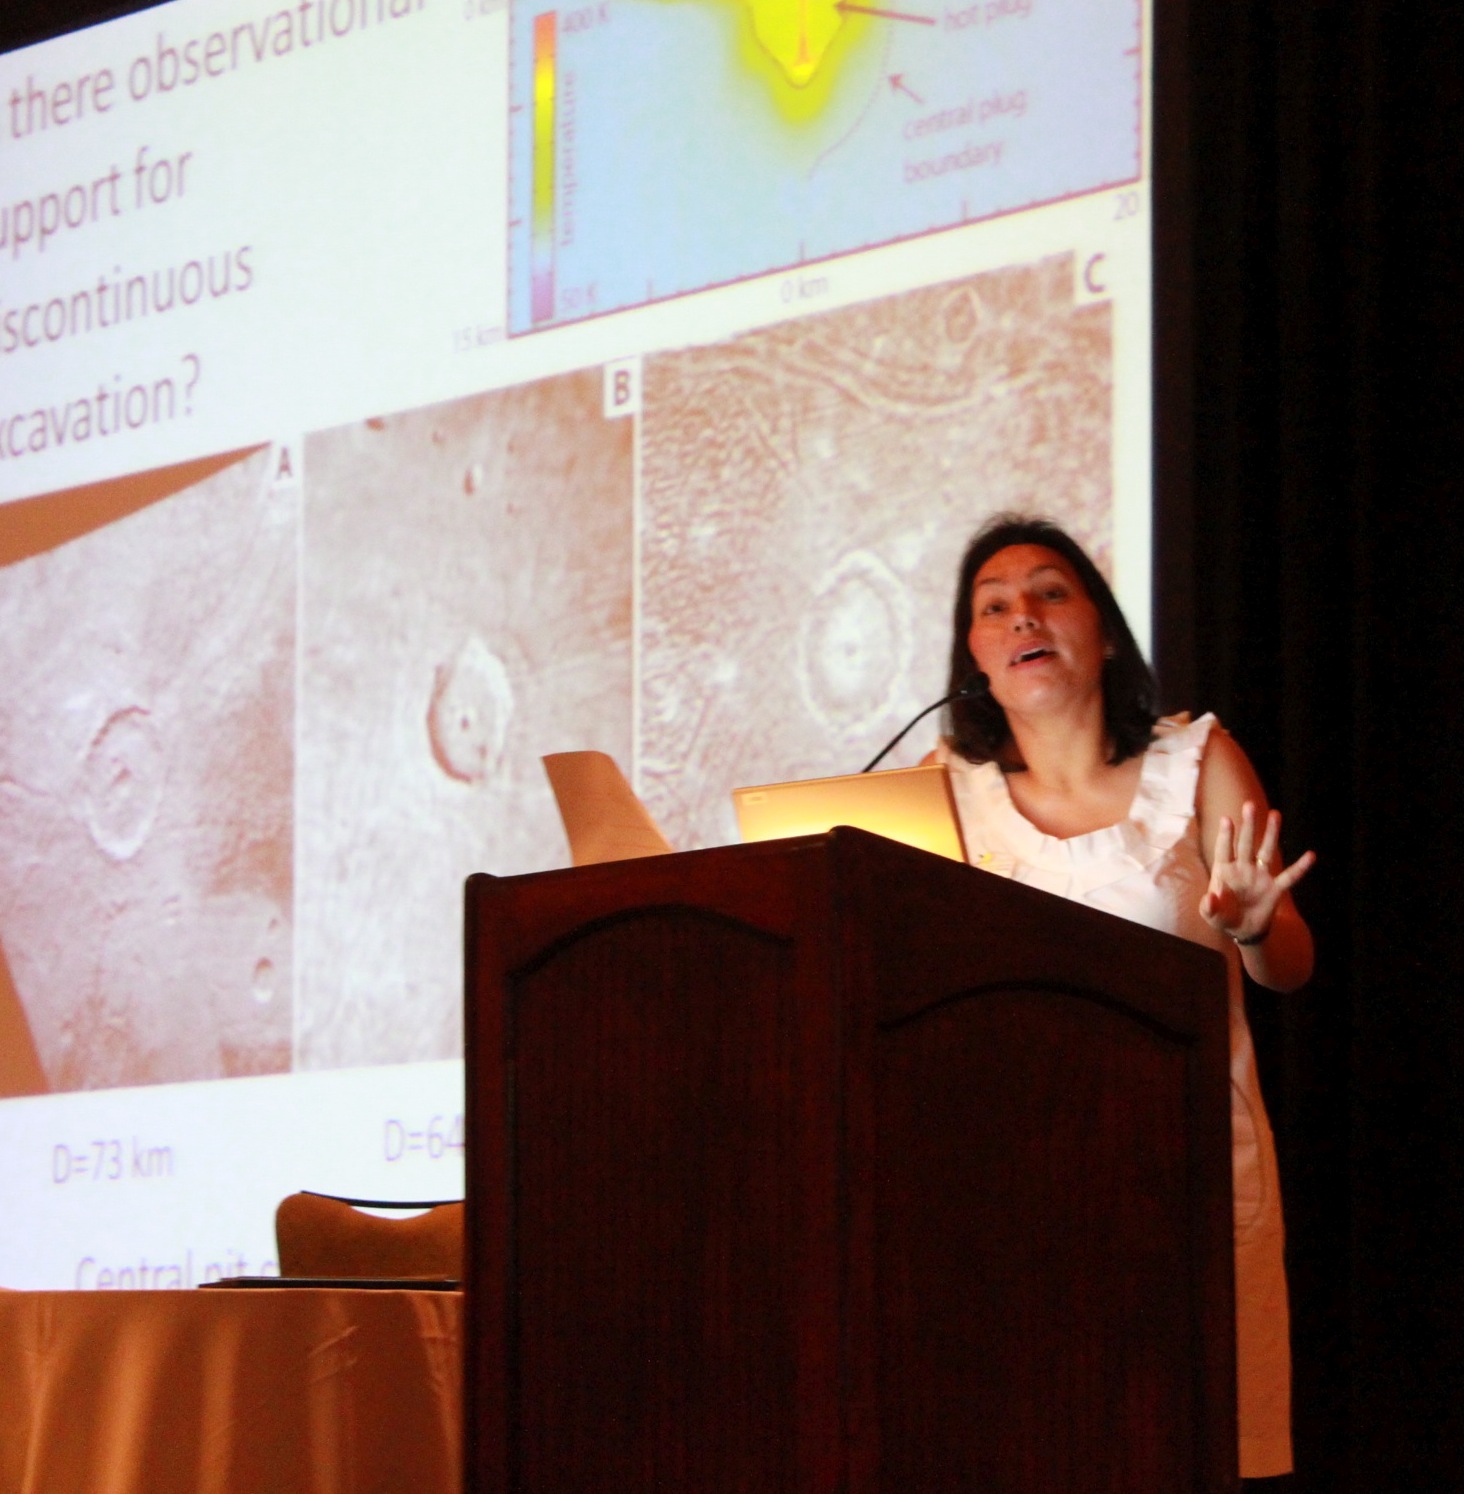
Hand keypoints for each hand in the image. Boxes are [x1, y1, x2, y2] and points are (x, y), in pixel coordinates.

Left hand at [1199, 801, 1315, 944]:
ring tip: (1275, 814)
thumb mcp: (1211, 914)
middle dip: (1248, 826)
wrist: (1241, 929)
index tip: (1226, 819)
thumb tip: (1210, 898)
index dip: (1225, 836)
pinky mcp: (1275, 888)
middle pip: (1245, 843)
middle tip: (1250, 805)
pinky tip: (1310, 855)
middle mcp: (1243, 868)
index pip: (1224, 850)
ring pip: (1266, 851)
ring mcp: (1260, 876)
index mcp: (1224, 871)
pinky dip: (1299, 868)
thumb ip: (1209, 907)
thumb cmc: (1222, 916)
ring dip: (1271, 834)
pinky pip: (1289, 877)